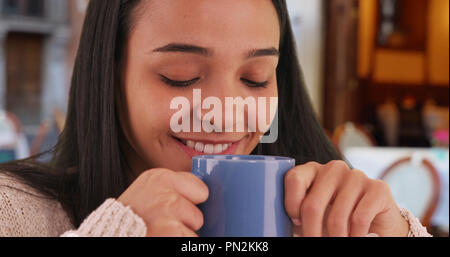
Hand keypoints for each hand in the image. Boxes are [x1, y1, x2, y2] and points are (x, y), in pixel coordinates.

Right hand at [118, 168, 208, 236]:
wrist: (108, 234)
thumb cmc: (127, 218)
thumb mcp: (147, 192)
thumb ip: (172, 189)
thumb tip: (202, 194)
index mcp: (159, 178)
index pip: (199, 188)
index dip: (191, 202)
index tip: (179, 208)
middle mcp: (165, 193)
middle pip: (198, 209)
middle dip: (187, 220)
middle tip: (164, 223)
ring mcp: (169, 213)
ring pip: (196, 226)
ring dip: (183, 233)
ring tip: (161, 231)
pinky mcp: (172, 232)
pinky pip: (191, 240)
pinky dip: (180, 242)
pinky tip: (162, 238)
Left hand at [284, 160, 408, 236]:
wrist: (376, 225)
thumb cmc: (335, 220)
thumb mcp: (313, 217)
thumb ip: (298, 216)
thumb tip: (277, 227)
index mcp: (312, 170)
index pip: (294, 179)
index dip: (291, 206)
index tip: (296, 223)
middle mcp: (334, 169)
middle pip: (313, 204)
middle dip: (311, 233)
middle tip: (313, 243)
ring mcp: (356, 176)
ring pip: (336, 216)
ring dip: (334, 239)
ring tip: (334, 243)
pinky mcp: (378, 188)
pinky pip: (359, 218)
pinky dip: (354, 237)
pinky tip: (353, 239)